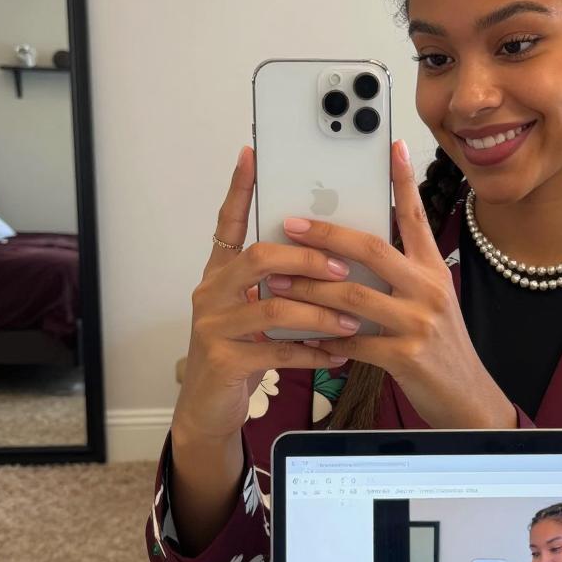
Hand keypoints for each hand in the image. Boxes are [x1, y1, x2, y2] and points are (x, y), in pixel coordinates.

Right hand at [173, 146, 359, 443]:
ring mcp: (212, 325)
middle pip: (259, 258)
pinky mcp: (222, 360)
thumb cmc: (242, 351)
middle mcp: (211, 292)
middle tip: (344, 269)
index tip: (253, 155)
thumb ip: (280, 284)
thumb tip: (332, 255)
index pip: (229, 222)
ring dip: (319, 312)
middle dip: (307, 260)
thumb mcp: (257, 311)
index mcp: (221, 273)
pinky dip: (312, 352)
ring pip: (272, 306)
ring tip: (352, 321)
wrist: (209, 406)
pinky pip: (276, 350)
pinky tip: (338, 354)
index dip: (240, 189)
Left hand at [268, 140, 516, 428]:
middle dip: (327, 235)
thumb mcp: (432, 303)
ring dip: (311, 288)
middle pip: (372, 250)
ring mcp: (418, 323)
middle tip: (292, 225)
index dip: (404, 181)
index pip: (416, 218)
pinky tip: (304, 338)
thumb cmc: (441, 347)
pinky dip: (324, 340)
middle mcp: (429, 290)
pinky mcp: (405, 357)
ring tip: (280, 282)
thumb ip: (402, 277)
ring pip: (353, 297)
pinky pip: (352, 343)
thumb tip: (356, 254)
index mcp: (434, 271)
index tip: (392, 147)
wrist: (467, 396)